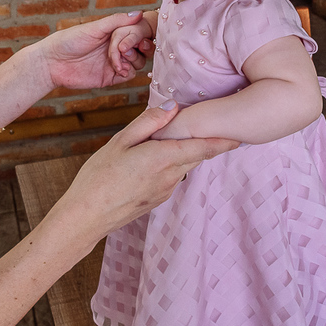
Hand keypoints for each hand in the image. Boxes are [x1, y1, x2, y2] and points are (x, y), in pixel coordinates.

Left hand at [36, 11, 149, 90]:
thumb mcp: (94, 28)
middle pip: (142, 48)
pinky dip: (127, 72)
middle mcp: (117, 46)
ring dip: (133, 61)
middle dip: (138, 49)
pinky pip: (129, 76)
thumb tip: (138, 14)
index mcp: (114, 32)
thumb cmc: (69, 40)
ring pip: (138, 62)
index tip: (138, 38)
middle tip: (125, 50)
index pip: (138, 32)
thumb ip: (116, 21)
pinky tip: (118, 69)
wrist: (52, 63)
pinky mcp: (111, 77)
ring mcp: (115, 62)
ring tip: (119, 61)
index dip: (141, 35)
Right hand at [59, 102, 237, 241]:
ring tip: (174, 138)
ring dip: (184, 153)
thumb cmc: (98, 177)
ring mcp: (165, 190)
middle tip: (209, 124)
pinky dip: (171, 165)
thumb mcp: (119, 142)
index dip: (223, 141)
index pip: (202, 147)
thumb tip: (173, 108)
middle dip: (204, 142)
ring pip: (184, 166)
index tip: (239, 133)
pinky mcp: (158, 199)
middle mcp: (169, 176)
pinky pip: (172, 177)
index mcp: (161, 159)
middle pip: (196, 155)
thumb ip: (148, 123)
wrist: (86, 217)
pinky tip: (153, 159)